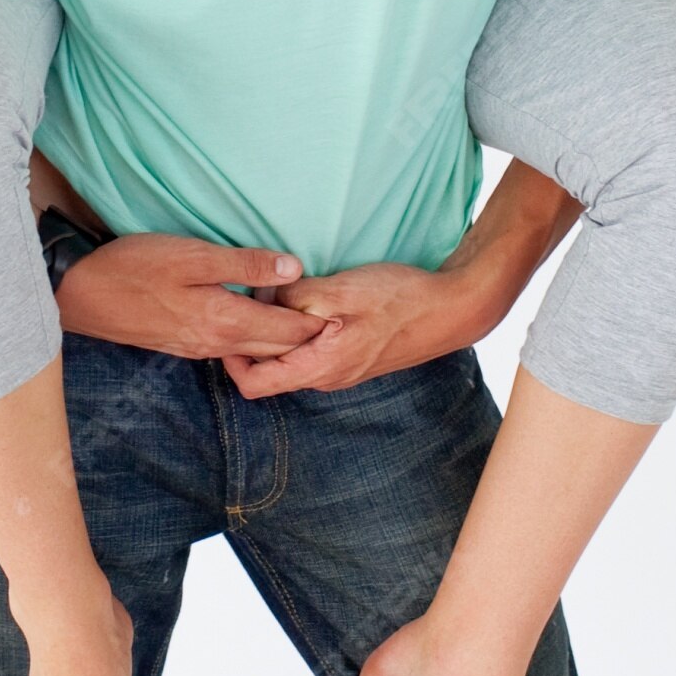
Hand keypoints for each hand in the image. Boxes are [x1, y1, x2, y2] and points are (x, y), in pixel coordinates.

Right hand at [57, 232, 328, 364]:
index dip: (318, 322)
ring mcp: (199, 348)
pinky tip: (257, 318)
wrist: (81, 295)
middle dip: (307, 336)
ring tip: (305, 317)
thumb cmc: (135, 266)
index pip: (288, 331)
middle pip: (276, 349)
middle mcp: (217, 343)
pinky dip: (255, 337)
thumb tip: (294, 269)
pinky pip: (233, 348)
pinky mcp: (185, 345)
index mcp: (225, 321)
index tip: (344, 310)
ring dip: (281, 338)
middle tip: (336, 318)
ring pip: (255, 351)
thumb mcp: (194, 255)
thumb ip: (245, 264)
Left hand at [219, 260, 463, 397]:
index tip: (225, 323)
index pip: (255, 384)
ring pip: (289, 360)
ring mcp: (339, 370)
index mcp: (320, 368)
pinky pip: (309, 351)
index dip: (230, 358)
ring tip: (267, 296)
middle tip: (239, 303)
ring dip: (273, 334)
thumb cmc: (401, 300)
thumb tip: (261, 297)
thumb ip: (297, 298)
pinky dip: (294, 331)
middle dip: (248, 342)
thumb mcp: (343, 291)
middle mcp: (326, 377)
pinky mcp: (349, 357)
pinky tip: (298, 302)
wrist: (450, 310)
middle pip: (268, 372)